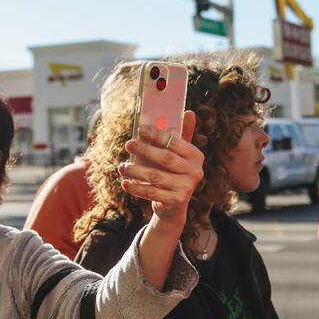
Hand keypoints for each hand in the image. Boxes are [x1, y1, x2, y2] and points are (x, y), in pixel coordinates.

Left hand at [118, 110, 203, 230]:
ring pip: (155, 176)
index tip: (140, 129)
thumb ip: (181, 136)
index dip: (157, 134)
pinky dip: (136, 187)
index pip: (175, 142)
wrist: (173, 206)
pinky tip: (125, 183)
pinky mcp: (176, 201)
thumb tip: (189, 112)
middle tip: (128, 144)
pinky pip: (151, 192)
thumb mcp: (178, 155)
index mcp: (196, 156)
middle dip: (144, 150)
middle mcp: (195, 172)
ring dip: (135, 170)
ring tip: (122, 167)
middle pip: (165, 158)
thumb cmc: (172, 173)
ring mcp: (187, 187)